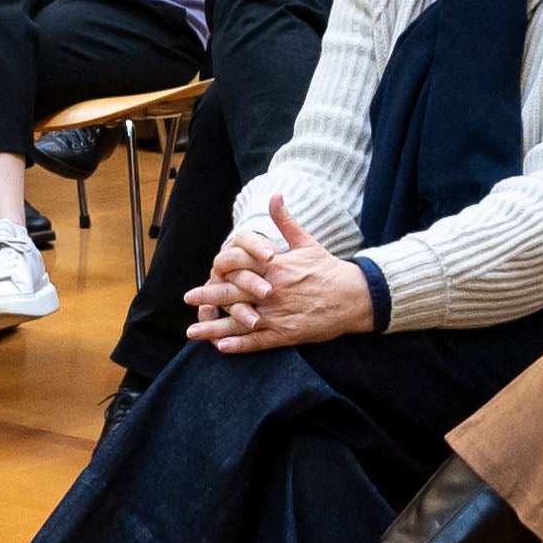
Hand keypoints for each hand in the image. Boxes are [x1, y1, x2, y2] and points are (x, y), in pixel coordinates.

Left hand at [189, 202, 376, 349]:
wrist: (353, 296)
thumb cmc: (328, 269)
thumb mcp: (306, 242)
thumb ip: (285, 221)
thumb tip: (275, 195)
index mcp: (275, 268)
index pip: (241, 265)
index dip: (222, 268)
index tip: (210, 269)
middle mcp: (272, 291)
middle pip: (233, 294)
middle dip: (208, 296)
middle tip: (188, 298)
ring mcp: (277, 315)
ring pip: (239, 322)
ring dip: (214, 327)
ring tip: (193, 333)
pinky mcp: (286, 334)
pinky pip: (257, 341)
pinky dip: (239, 344)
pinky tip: (221, 347)